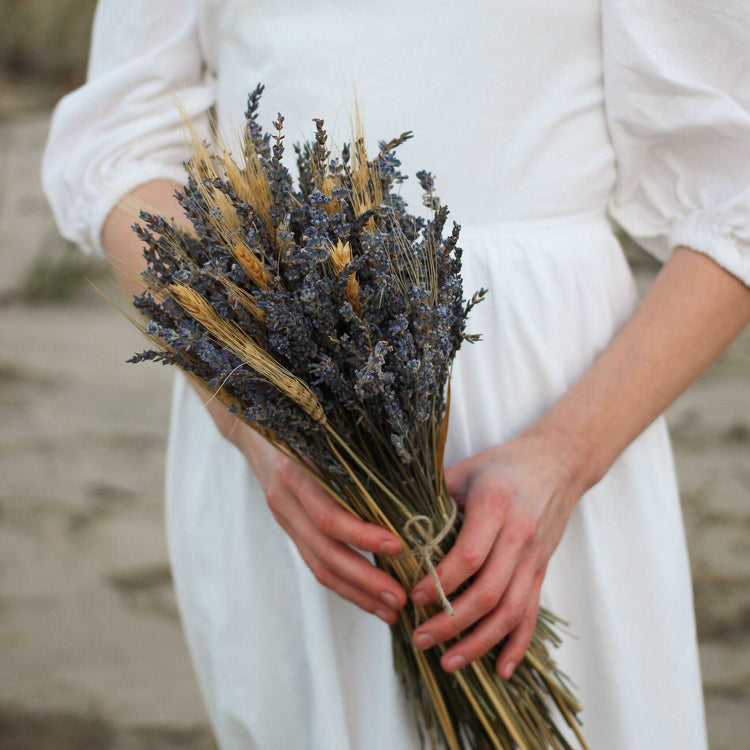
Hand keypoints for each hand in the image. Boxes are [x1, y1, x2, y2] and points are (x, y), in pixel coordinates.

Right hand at [208, 398, 407, 624]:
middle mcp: (286, 503)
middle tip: (399, 598)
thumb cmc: (301, 426)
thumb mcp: (324, 434)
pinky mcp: (290, 530)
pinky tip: (368, 597)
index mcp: (296, 475)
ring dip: (356, 593)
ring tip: (390, 610)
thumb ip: (355, 457)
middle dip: (364, 580)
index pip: (329, 517)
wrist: (254, 431)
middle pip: (325, 553)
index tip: (398, 546)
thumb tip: (412, 479)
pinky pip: (315, 563)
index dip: (363, 536)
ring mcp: (285, 519)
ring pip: (319, 567)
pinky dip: (344, 584)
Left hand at [409, 427, 585, 678]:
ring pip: (510, 612)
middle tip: (420, 637)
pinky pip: (532, 613)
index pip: (469, 558)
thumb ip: (435, 496)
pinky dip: (518, 645)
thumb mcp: (467, 470)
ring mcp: (534, 558)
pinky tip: (501, 669)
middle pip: (488, 594)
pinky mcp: (542, 570)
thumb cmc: (506, 464)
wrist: (559, 462)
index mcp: (495, 508)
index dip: (441, 584)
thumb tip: (396, 524)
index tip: (414, 597)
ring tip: (448, 662)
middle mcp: (518, 538)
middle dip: (451, 622)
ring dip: (479, 643)